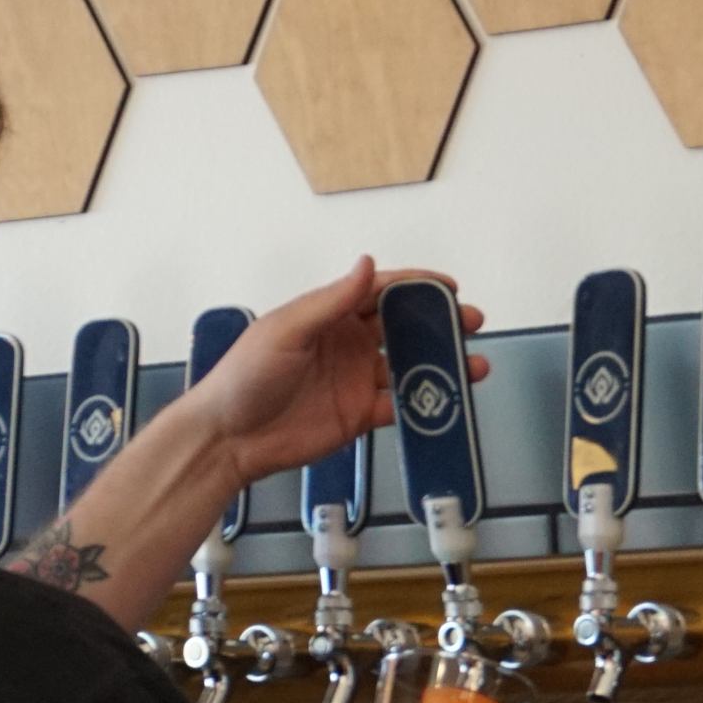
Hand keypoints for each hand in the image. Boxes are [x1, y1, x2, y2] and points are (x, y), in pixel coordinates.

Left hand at [182, 260, 486, 488]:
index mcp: (328, 315)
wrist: (228, 438)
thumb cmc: (244, 377)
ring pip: (408, 367)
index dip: (416, 286)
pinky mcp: (359, 415)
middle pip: (403, 327)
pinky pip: (400, 407)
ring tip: (473, 365)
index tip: (449, 287)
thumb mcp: (287, 330)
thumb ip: (331, 301)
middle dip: (439, 324)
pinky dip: (425, 405)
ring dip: (441, 365)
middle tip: (471, 323)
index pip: (380, 291)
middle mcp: (347, 344)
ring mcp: (355, 380)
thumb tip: (367, 264)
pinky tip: (447, 401)